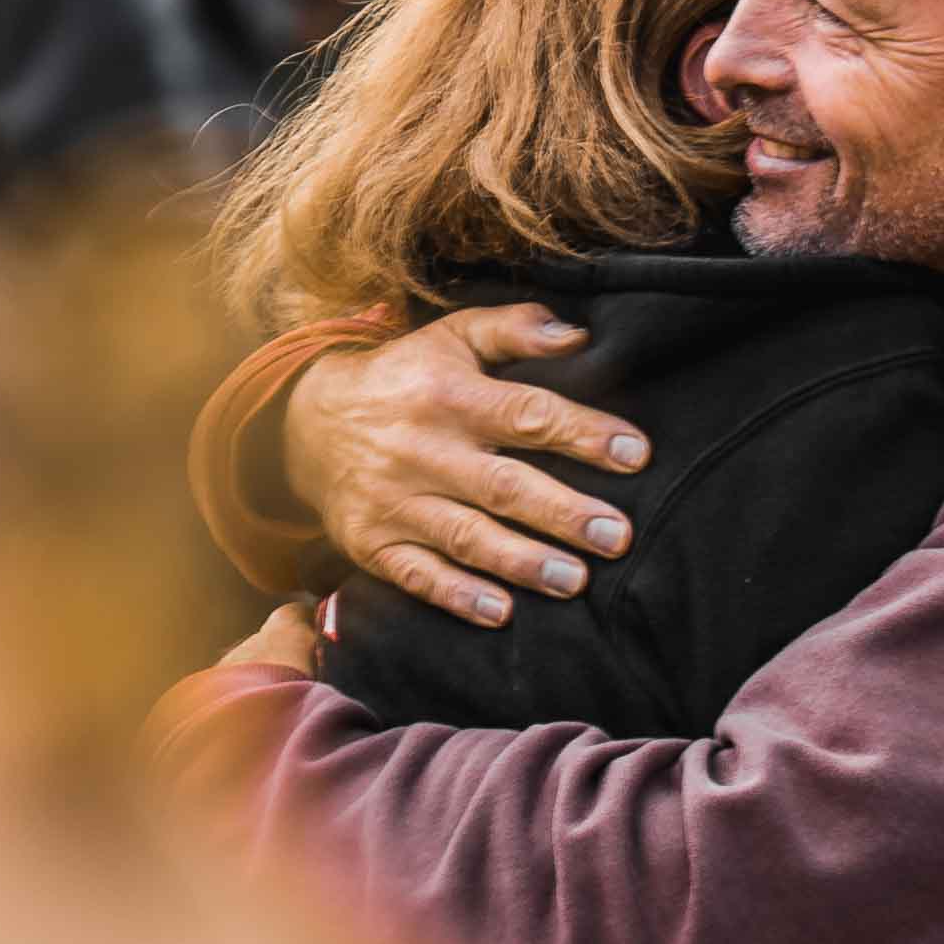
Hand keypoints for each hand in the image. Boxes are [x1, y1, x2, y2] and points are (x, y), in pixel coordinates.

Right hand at [280, 301, 650, 627]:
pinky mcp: (371, 543)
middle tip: (619, 536)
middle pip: (503, 486)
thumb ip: (514, 331)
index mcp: (449, 396)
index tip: (637, 454)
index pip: (527, 415)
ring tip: (575, 581)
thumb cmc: (404, 379)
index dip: (583, 434)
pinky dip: (457, 595)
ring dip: (522, 563)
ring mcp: (394, 501)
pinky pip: (416, 575)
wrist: (306, 423)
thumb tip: (579, 334)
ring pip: (465, 537)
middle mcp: (422, 450)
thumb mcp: (452, 339)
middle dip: (565, 513)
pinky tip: (501, 613)